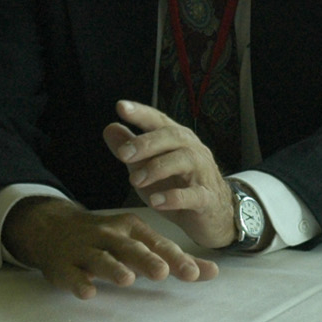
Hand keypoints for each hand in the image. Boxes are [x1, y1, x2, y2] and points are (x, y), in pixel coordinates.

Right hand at [2, 196, 218, 299]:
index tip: (194, 274)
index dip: (175, 258)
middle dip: (146, 259)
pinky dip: (79, 282)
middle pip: (130, 248)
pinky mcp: (63, 266)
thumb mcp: (140, 242)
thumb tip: (213, 272)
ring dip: (113, 268)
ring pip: (100, 258)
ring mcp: (84, 250)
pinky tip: (88, 292)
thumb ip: (175, 259)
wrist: (53, 228)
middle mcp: (109, 236)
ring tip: (127, 280)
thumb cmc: (108, 239)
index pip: (157, 244)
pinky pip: (72, 274)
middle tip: (163, 273)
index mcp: (131, 229)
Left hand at [104, 100, 236, 248]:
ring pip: (183, 161)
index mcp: (176, 140)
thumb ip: (131, 148)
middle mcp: (191, 150)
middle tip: (123, 153)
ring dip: (157, 168)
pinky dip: (174, 197)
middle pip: (172, 137)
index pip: (158, 121)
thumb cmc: (179, 186)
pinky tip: (156, 201)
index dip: (141, 113)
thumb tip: (109, 128)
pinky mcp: (206, 198)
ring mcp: (202, 173)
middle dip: (146, 143)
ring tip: (135, 180)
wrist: (213, 215)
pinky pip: (193, 195)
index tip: (121, 107)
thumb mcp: (149, 166)